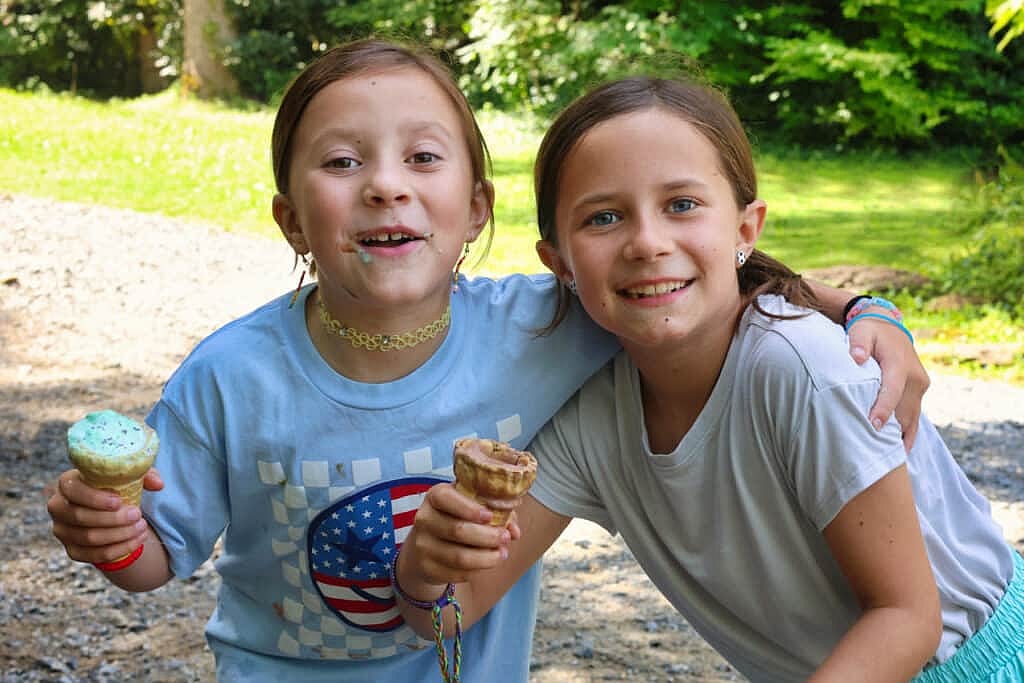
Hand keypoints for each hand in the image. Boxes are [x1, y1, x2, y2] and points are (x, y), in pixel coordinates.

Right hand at [46, 468, 163, 564]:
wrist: (110, 510)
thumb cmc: (117, 487)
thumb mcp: (130, 476)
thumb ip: (145, 475)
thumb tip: (158, 485)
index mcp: (67, 483)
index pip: (73, 490)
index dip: (94, 498)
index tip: (119, 501)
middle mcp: (58, 507)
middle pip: (80, 517)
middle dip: (113, 518)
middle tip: (137, 514)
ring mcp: (62, 531)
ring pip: (88, 537)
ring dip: (119, 534)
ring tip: (142, 526)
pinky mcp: (72, 550)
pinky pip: (94, 555)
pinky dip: (119, 549)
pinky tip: (137, 540)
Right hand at [399, 483, 514, 589]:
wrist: (427, 544)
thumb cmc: (457, 517)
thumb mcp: (472, 506)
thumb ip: (496, 511)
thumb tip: (514, 531)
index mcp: (435, 496)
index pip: (446, 498)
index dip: (469, 508)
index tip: (489, 516)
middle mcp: (425, 519)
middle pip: (458, 530)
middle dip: (488, 536)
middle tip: (505, 538)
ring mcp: (422, 545)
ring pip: (459, 557)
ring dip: (486, 558)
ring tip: (502, 554)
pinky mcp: (427, 568)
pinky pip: (456, 573)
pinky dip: (477, 571)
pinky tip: (486, 563)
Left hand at [847, 308, 929, 449]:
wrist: (889, 326)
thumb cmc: (870, 331)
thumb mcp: (861, 331)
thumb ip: (858, 343)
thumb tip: (857, 357)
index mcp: (899, 364)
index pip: (891, 391)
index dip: (883, 410)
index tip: (874, 426)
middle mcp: (914, 377)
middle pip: (903, 410)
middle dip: (892, 431)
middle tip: (876, 454)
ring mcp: (920, 386)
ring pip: (911, 417)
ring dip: (901, 437)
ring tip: (889, 460)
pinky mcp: (919, 391)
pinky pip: (915, 416)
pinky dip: (908, 433)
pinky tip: (900, 451)